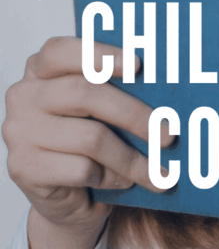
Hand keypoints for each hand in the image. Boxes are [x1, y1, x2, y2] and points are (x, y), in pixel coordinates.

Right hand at [2, 36, 171, 248]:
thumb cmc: (87, 140)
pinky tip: (123, 181)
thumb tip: (162, 84)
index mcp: (39, 69)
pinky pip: (81, 169)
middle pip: (84, 94)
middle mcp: (23, 96)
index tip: (138, 65)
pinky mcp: (24, 168)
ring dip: (132, 158)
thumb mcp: (98, 108)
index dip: (99, 54)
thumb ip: (112, 88)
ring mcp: (19, 133)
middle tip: (168, 135)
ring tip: (156, 170)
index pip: (60, 51)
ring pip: (90, 137)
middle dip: (134, 114)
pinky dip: (111, 177)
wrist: (67, 198)